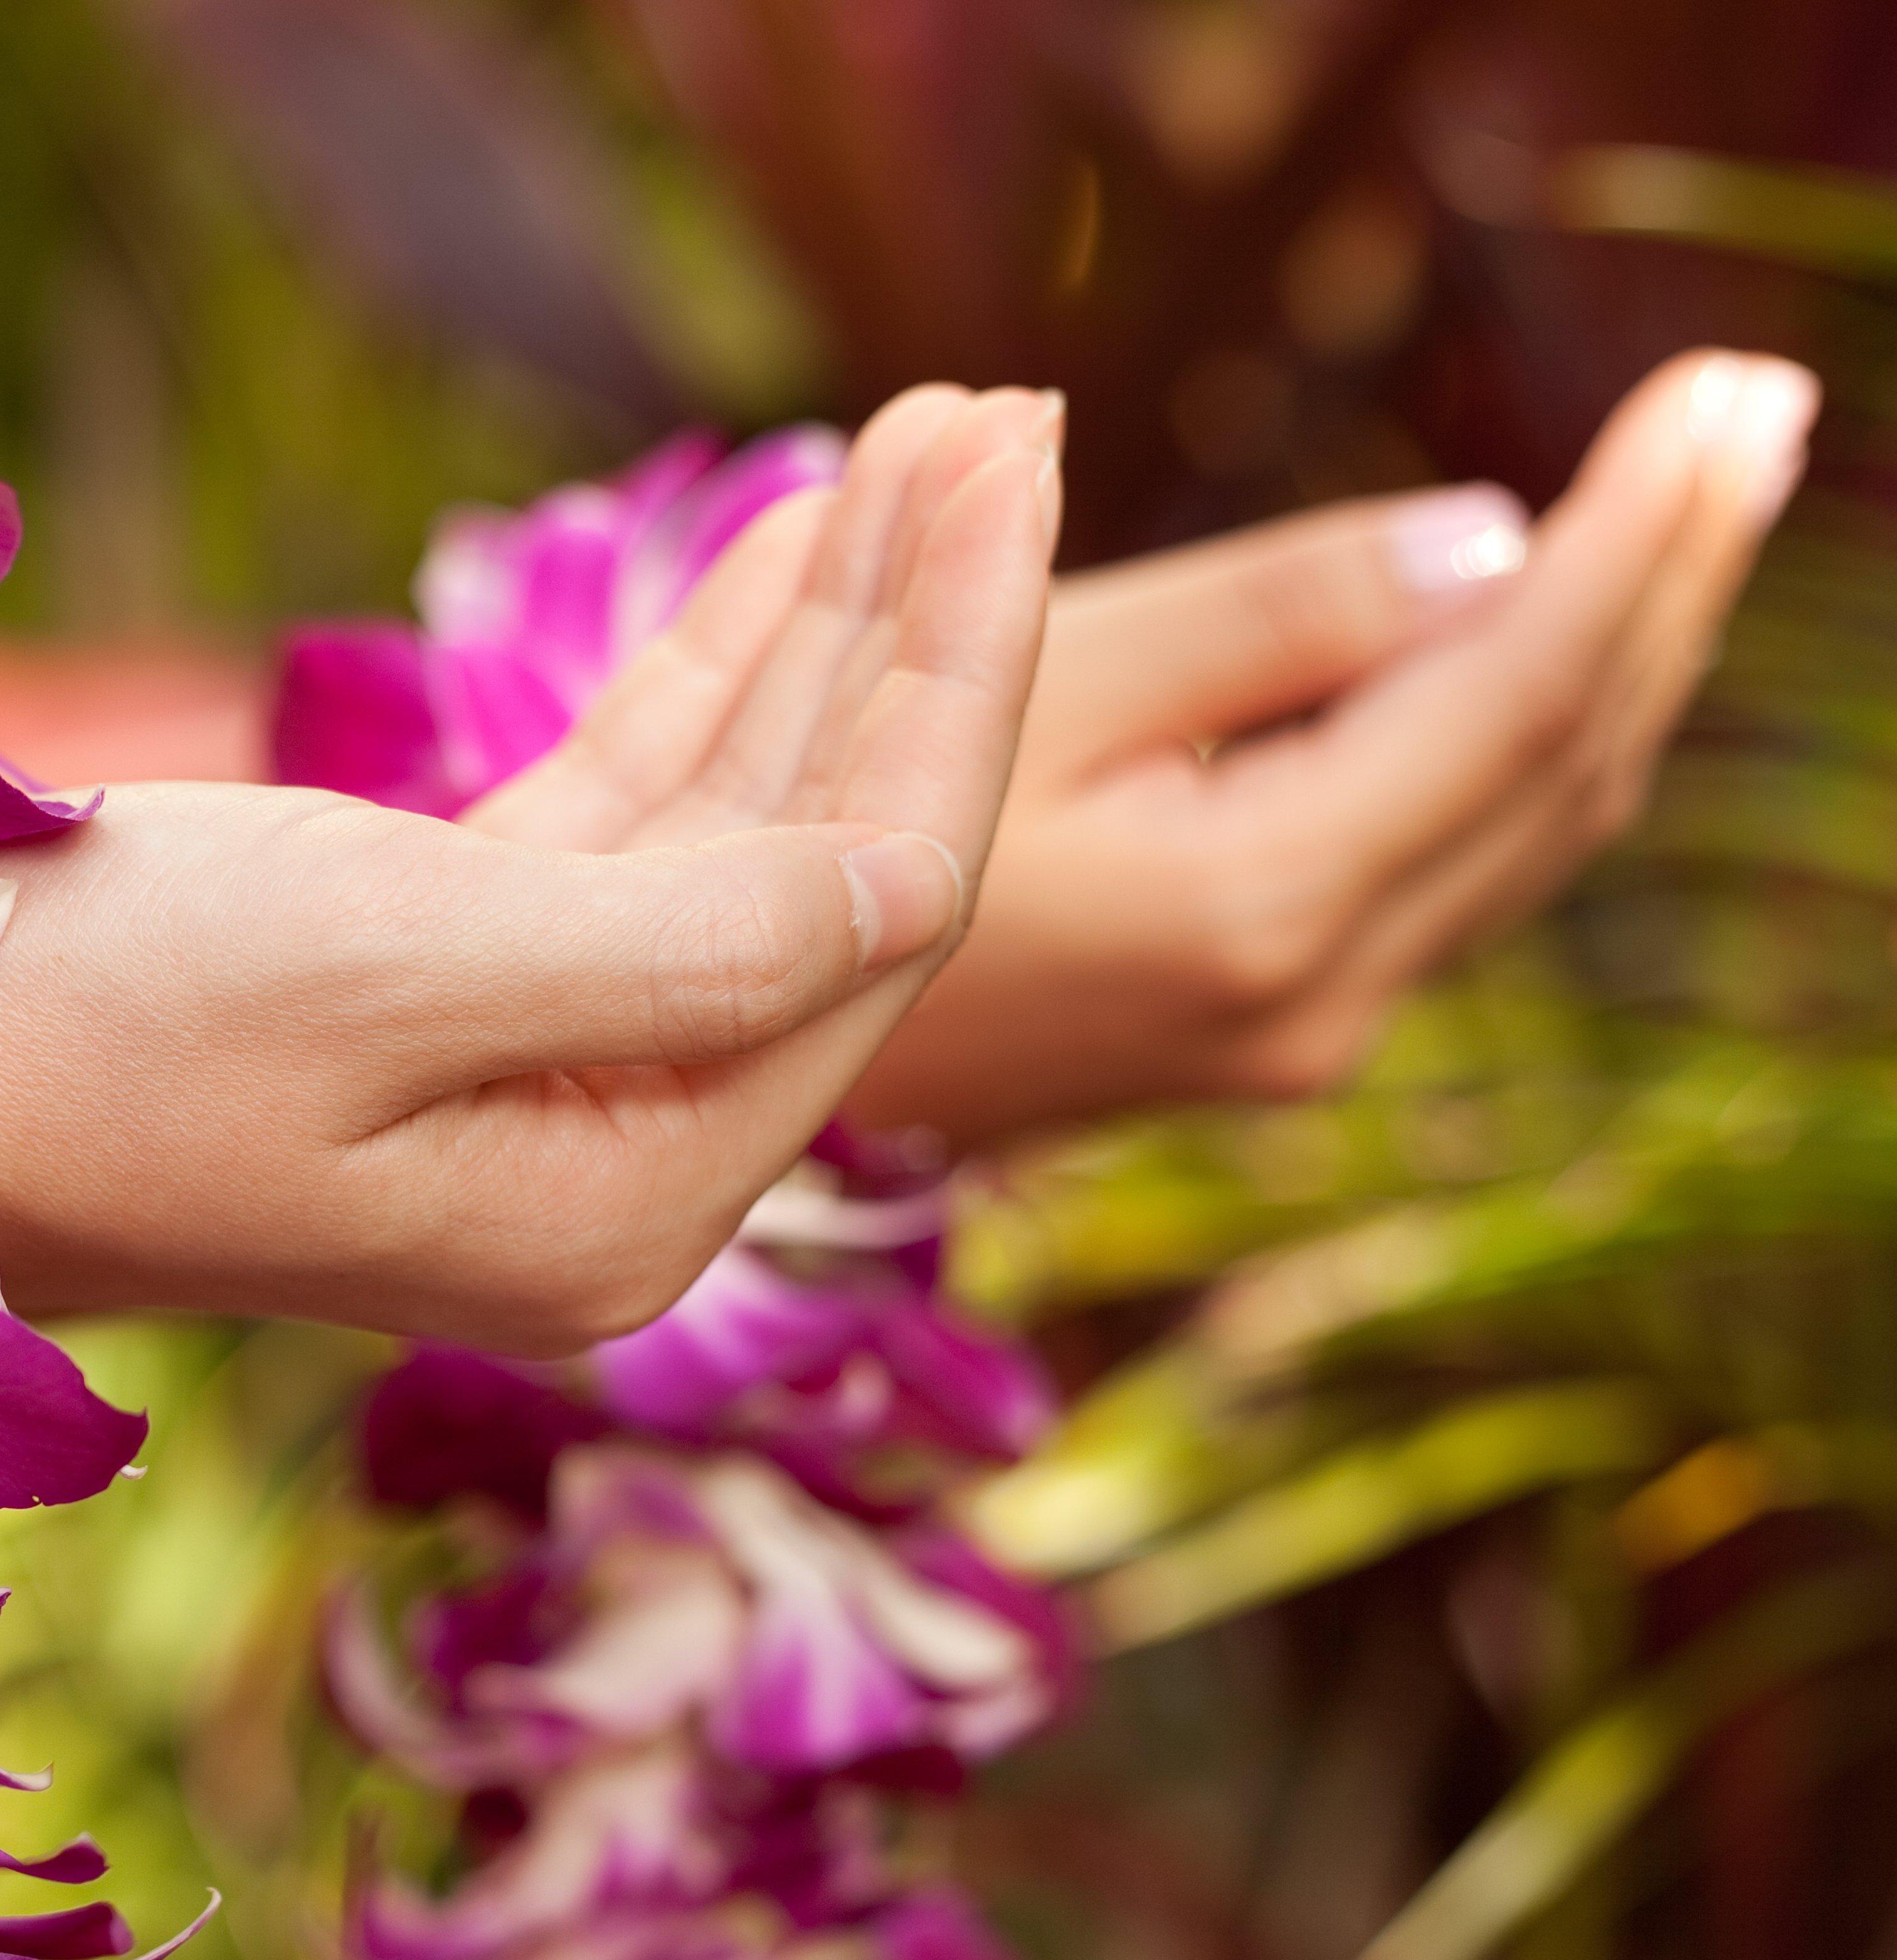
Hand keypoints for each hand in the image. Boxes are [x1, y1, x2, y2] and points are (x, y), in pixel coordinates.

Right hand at [0, 385, 1062, 1351]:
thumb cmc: (78, 1025)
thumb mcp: (395, 966)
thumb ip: (680, 944)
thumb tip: (905, 882)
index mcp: (617, 1208)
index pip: (868, 919)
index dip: (951, 683)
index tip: (1004, 469)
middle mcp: (596, 1166)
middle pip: (822, 870)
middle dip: (915, 639)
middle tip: (1000, 417)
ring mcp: (517, 1089)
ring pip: (727, 837)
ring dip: (818, 640)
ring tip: (923, 448)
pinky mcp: (429, 1002)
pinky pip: (618, 835)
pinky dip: (693, 691)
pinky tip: (777, 560)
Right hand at [846, 349, 1816, 1141]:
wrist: (724, 1044)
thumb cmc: (820, 834)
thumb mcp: (1019, 688)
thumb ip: (1264, 619)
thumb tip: (1494, 548)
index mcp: (1254, 907)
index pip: (1522, 694)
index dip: (1640, 534)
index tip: (1722, 394)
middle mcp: (1311, 1000)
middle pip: (1570, 768)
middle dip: (1676, 582)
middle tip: (1757, 411)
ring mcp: (1298, 1037)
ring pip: (1537, 829)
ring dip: (1627, 659)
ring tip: (1701, 501)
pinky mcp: (1270, 1031)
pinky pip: (1466, 869)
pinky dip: (1537, 740)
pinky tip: (1563, 638)